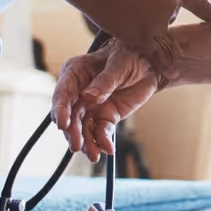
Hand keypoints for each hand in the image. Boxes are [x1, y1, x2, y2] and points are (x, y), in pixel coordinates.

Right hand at [52, 40, 163, 158]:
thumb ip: (104, 82)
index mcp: (75, 73)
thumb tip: (88, 97)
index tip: (62, 124)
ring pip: (83, 128)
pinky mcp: (105, 117)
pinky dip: (102, 141)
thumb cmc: (130, 55)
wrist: (151, 63)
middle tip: (77, 146)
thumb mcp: (119, 64)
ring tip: (93, 155)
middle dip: (72, 132)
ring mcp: (90, 107)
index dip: (60, 110)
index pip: (62, 93)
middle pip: (70, 116)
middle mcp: (78, 93)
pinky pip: (100, 132)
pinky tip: (107, 149)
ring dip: (86, 143)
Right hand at [85, 0, 210, 69]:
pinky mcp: (141, 37)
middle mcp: (173, 5)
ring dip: (141, 22)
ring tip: (121, 7)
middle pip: (168, 16)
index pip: (199, 2)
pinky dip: (165, 63)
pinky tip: (176, 73)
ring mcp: (158, 22)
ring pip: (157, 31)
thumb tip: (153, 3)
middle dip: (151, 9)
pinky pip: (156, 53)